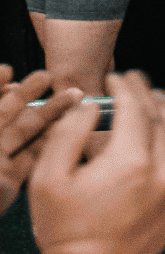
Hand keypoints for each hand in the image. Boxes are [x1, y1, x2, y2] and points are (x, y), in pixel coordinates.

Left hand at [0, 65, 83, 212]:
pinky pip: (32, 157)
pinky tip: (65, 129)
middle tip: (48, 77)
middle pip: (7, 113)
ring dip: (47, 115)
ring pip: (24, 133)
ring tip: (69, 98)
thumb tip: (2, 73)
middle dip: (28, 94)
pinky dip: (50, 143)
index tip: (8, 71)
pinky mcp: (9, 182)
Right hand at [28, 71, 164, 253]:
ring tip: (157, 97)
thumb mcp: (49, 177)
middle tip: (135, 82)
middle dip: (146, 94)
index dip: (126, 88)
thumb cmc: (67, 230)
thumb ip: (69, 133)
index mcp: (130, 161)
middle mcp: (162, 170)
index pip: (135, 108)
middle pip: (160, 117)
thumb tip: (90, 106)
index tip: (118, 78)